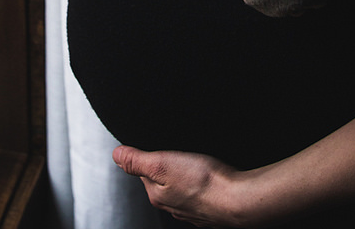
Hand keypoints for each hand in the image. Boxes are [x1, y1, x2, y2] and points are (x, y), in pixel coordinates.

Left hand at [112, 145, 242, 226]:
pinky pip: (198, 193)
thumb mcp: (163, 164)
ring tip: (195, 161)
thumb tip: (116, 155)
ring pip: (180, 186)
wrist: (238, 200)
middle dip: (168, 163)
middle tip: (180, 150)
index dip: (150, 154)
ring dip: (185, 173)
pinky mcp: (208, 209)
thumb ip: (137, 160)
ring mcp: (190, 210)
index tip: (160, 144)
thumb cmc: (204, 182)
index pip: (143, 171)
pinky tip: (207, 176)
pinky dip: (200, 183)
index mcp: (156, 194)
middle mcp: (171, 206)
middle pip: (162, 179)